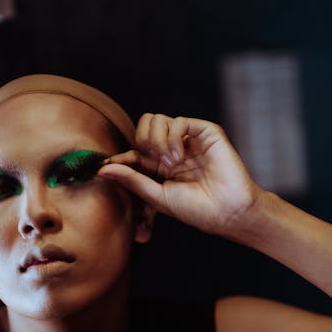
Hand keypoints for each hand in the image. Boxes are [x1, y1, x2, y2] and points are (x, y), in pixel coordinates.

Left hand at [99, 113, 261, 235]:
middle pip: (144, 126)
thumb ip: (132, 180)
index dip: (120, 156)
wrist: (228, 212)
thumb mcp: (157, 196)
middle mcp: (174, 150)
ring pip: (158, 119)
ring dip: (156, 139)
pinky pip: (179, 121)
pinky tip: (179, 157)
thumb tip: (103, 169)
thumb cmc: (197, 210)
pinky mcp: (205, 132)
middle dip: (140, 140)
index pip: (134, 151)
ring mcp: (189, 140)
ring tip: (169, 162)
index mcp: (161, 167)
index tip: (106, 165)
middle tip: (150, 161)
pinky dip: (173, 137)